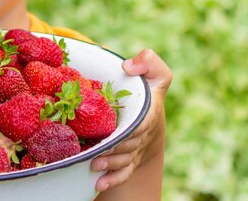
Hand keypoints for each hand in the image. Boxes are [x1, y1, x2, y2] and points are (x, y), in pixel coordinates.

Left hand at [91, 49, 172, 192]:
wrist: (148, 113)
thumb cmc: (146, 89)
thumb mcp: (153, 72)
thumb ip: (148, 62)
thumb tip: (129, 66)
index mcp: (149, 113)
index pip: (143, 123)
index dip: (133, 129)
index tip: (120, 131)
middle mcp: (143, 134)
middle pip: (130, 145)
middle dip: (115, 150)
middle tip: (96, 152)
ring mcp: (135, 149)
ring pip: (124, 160)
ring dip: (110, 165)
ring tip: (94, 166)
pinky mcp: (128, 159)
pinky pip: (123, 172)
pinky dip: (112, 180)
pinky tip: (98, 185)